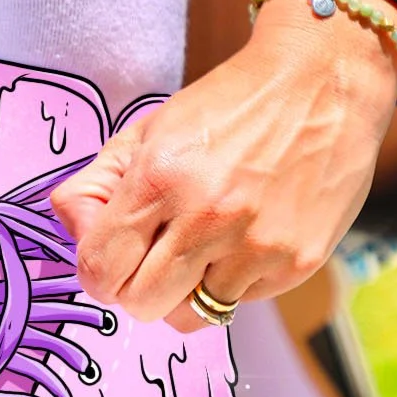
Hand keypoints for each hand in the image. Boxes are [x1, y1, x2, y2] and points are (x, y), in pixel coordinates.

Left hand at [51, 1, 396, 330]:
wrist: (325, 80)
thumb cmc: (228, 108)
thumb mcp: (148, 131)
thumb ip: (95, 185)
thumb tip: (72, 233)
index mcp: (159, 177)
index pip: (99, 271)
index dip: (99, 272)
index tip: (113, 258)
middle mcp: (207, 215)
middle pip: (140, 305)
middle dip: (137, 287)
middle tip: (155, 257)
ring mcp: (256, 244)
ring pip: (190, 317)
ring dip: (186, 291)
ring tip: (203, 248)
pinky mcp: (296, 262)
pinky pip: (239, 303)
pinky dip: (232, 282)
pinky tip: (245, 238)